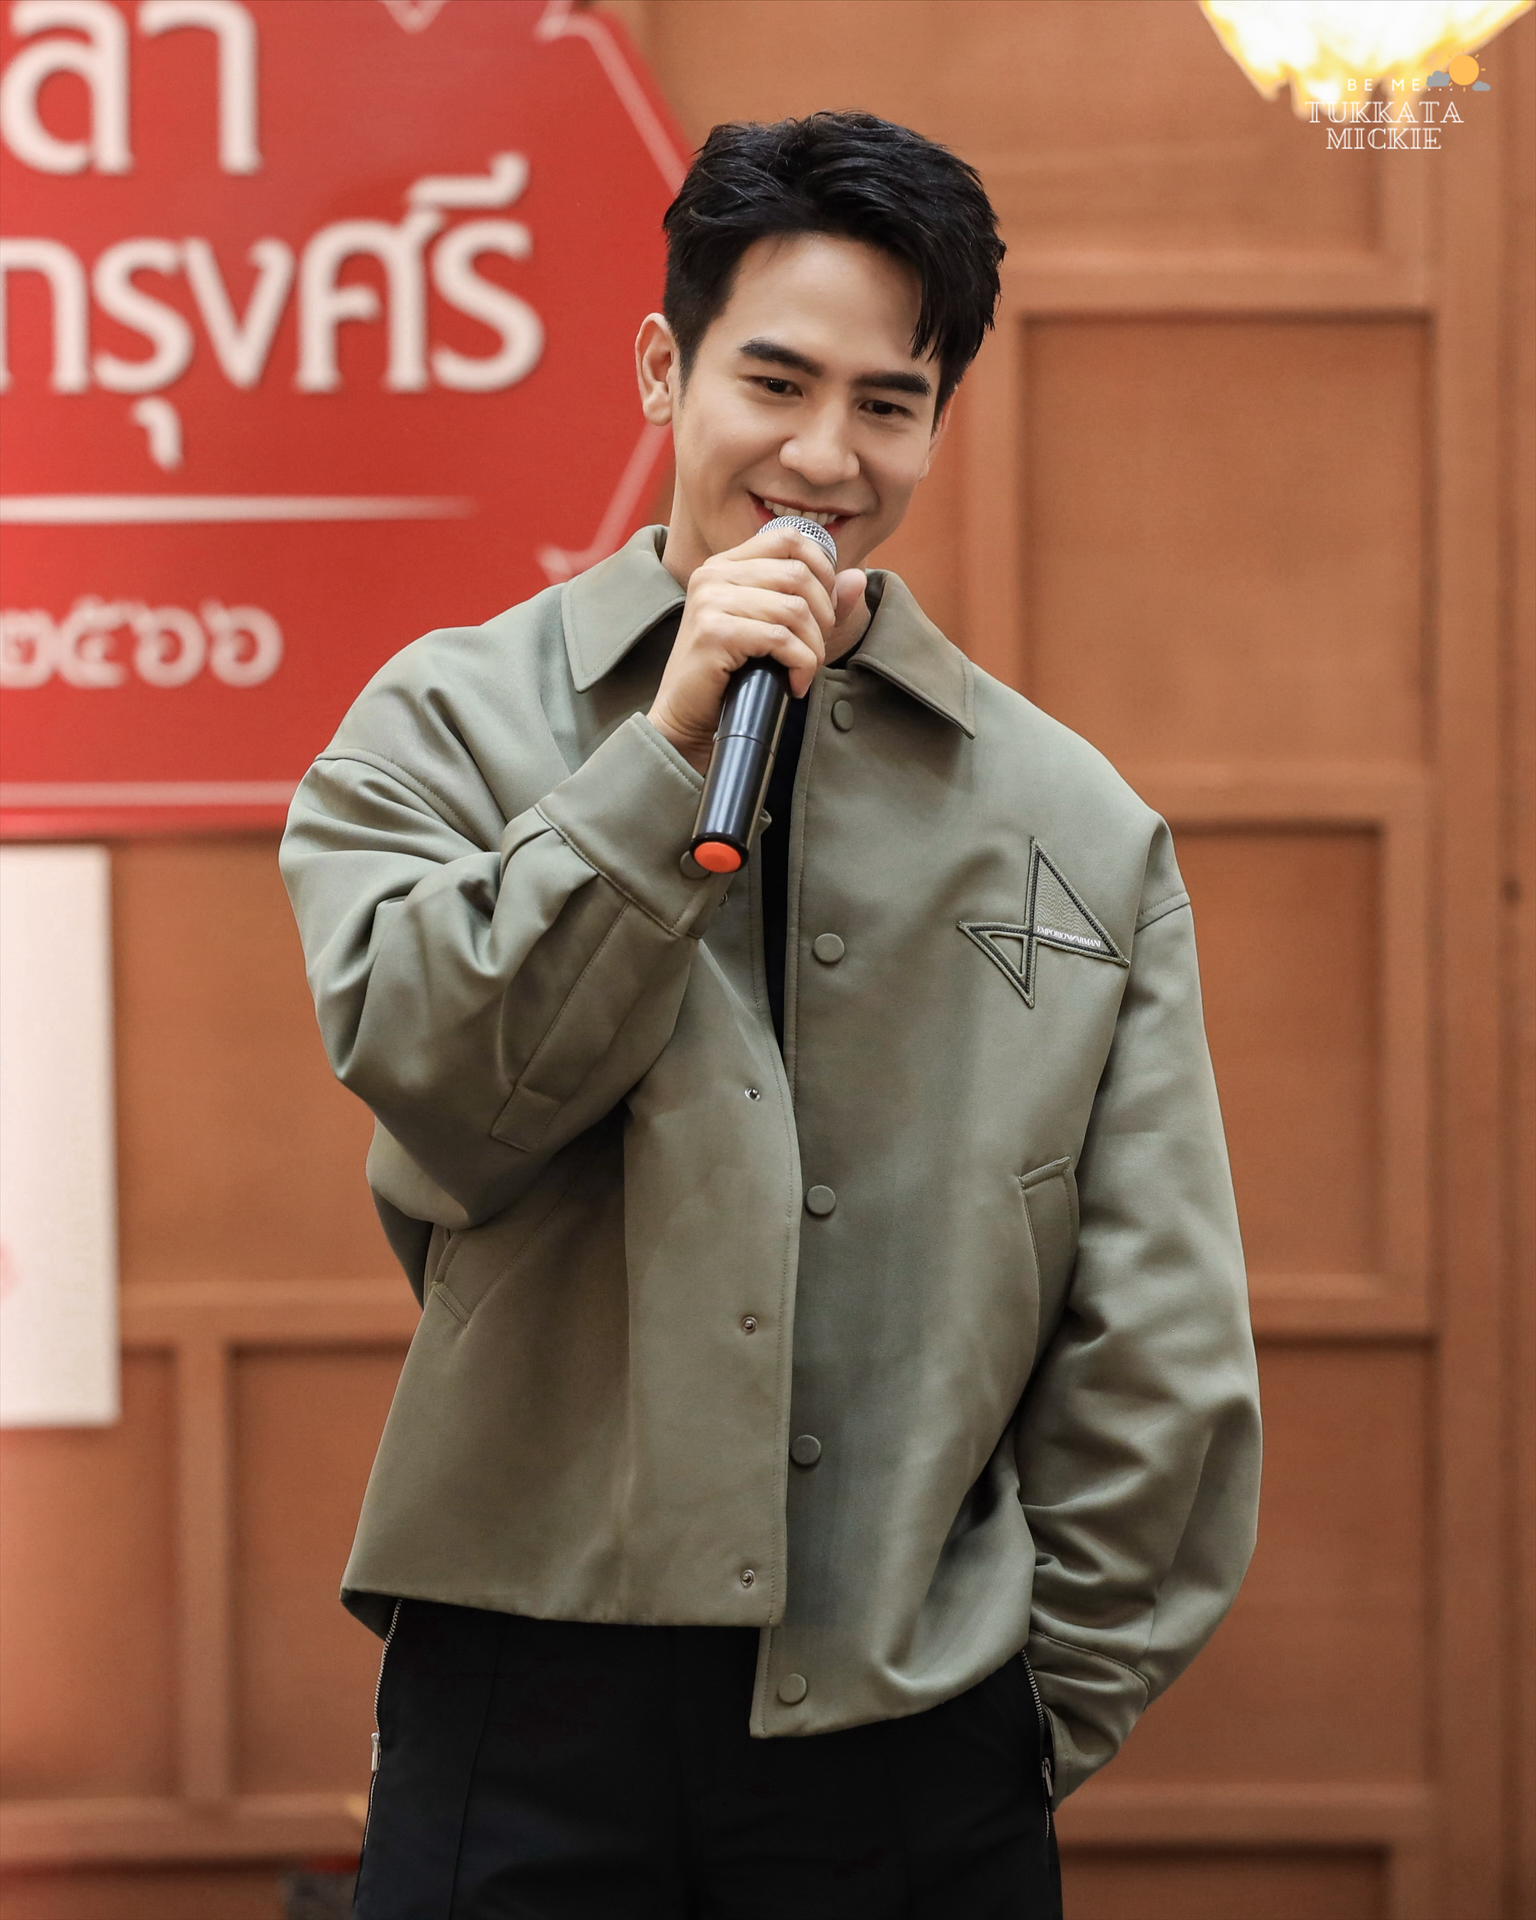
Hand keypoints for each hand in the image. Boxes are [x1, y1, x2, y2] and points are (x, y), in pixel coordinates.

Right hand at [647, 524, 867, 772]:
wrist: (686, 718)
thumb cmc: (730, 675)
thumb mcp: (775, 630)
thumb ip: (816, 602)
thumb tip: (858, 578)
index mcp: (726, 564)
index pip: (788, 538)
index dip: (822, 568)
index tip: (826, 608)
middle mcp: (714, 574)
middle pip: (797, 575)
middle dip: (823, 617)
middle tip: (816, 649)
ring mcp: (710, 600)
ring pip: (793, 609)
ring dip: (812, 647)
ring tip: (804, 670)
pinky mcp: (714, 632)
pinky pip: (780, 638)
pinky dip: (800, 665)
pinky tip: (793, 683)